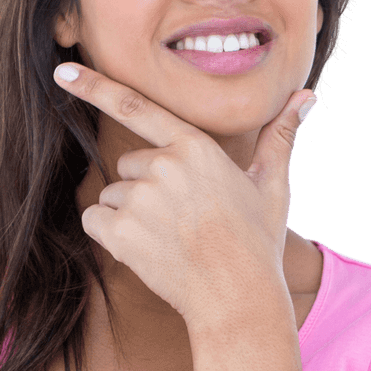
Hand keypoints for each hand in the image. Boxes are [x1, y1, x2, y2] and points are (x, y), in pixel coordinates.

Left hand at [54, 63, 317, 329]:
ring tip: (170, 239)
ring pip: (112, 196)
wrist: (237, 297)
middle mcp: (163, 165)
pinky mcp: (121, 230)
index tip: (64, 73)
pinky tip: (145, 250)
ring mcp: (139, 198)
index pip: (136, 107)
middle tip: (182, 220)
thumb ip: (280, 136)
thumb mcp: (272, 185)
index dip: (95, 87)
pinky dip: (110, 235)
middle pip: (130, 167)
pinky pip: (95, 220)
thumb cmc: (257, 243)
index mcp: (195, 147)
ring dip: (130, 216)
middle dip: (146, 190)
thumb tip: (306, 97)